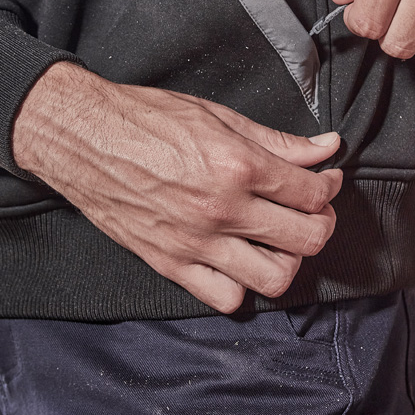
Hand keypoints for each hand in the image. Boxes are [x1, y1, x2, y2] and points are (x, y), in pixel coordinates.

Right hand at [12, 62, 341, 312]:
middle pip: (306, 239)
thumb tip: (327, 148)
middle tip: (311, 211)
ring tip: (278, 239)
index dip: (329, 187)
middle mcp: (223, 209)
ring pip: (274, 278)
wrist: (84, 138)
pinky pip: (226, 298)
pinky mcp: (171, 263)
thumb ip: (278, 141)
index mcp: (239, 166)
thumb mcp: (219, 116)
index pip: (312, 194)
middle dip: (321, 224)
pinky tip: (240, 261)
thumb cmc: (147, 119)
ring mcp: (197, 242)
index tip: (325, 181)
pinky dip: (242, 286)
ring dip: (288, 260)